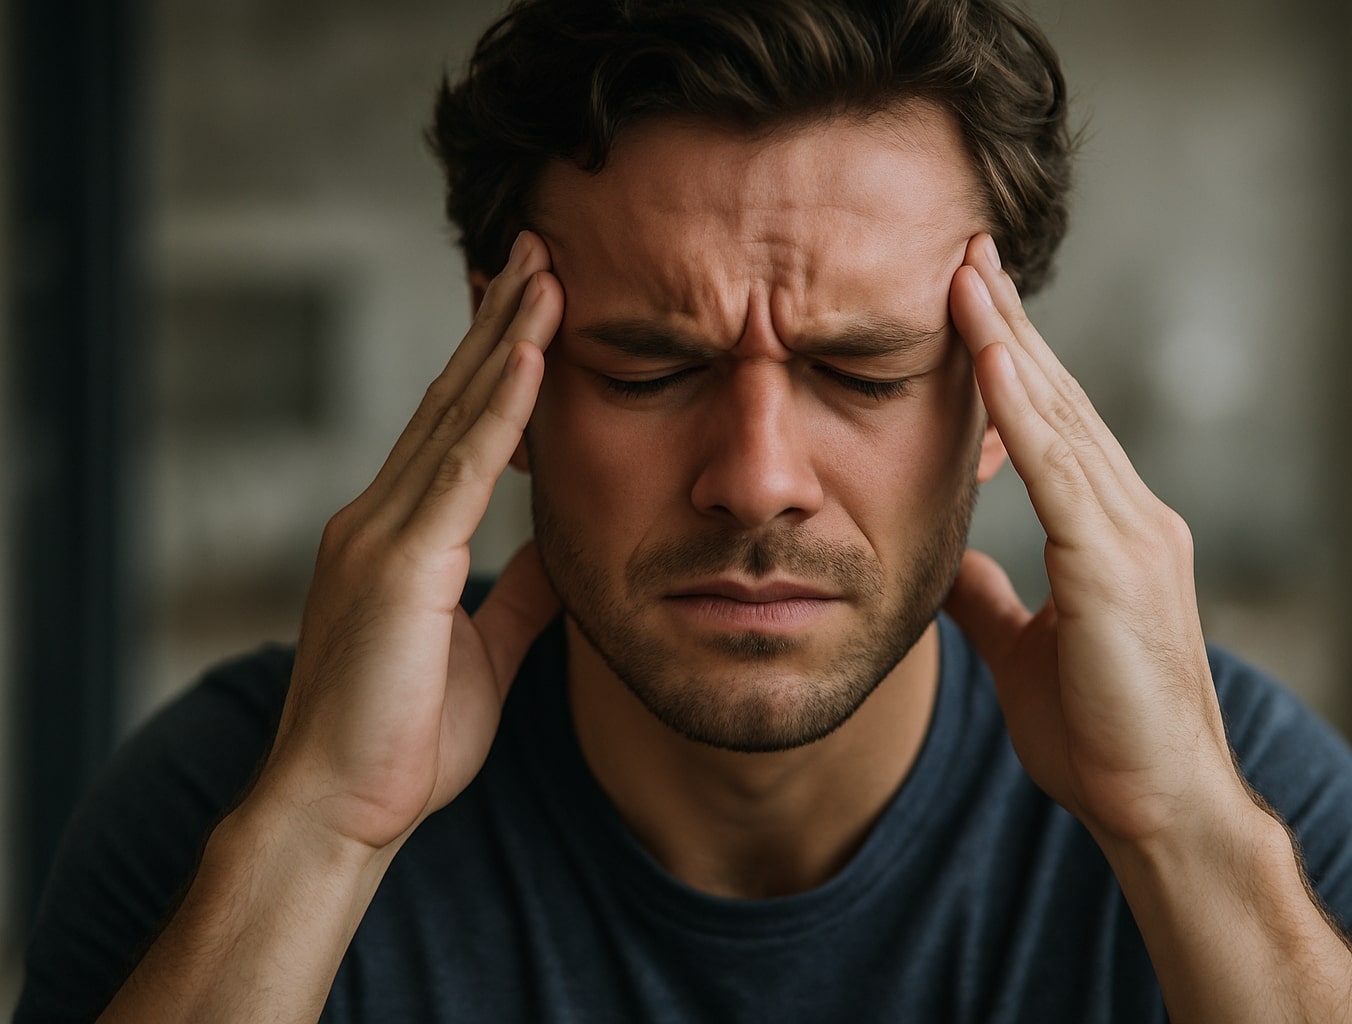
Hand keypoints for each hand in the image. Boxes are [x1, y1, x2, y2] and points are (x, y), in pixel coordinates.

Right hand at [259, 230, 562, 852]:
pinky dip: (499, 408)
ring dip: (506, 338)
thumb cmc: (402, 741)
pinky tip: (534, 355)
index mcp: (399, 537)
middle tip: (540, 249)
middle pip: (452, 398)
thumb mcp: (484, 650)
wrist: (336, 809)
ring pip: (455, 414)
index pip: (456, 428)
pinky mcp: (396, 562)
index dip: (497, 362)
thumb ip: (521, 594)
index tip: (538, 304)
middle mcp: (381, 517)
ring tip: (548, 271)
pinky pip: (459, 469)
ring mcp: (382, 533)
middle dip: (500, 321)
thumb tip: (563, 550)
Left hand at [944, 233, 1250, 849]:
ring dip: (1007, 341)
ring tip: (964, 272)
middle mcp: (1132, 518)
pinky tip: (982, 353)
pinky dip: (1018, 404)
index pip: (1055, 428)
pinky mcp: (1114, 566)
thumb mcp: (1026, 653)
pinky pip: (1056, 465)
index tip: (970, 303)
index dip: (1012, 363)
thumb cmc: (1103, 737)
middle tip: (968, 250)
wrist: (1159, 806)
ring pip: (1060, 416)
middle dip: (1010, 324)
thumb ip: (994, 601)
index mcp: (1113, 534)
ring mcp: (1131, 535)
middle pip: (1061, 400)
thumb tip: (956, 565)